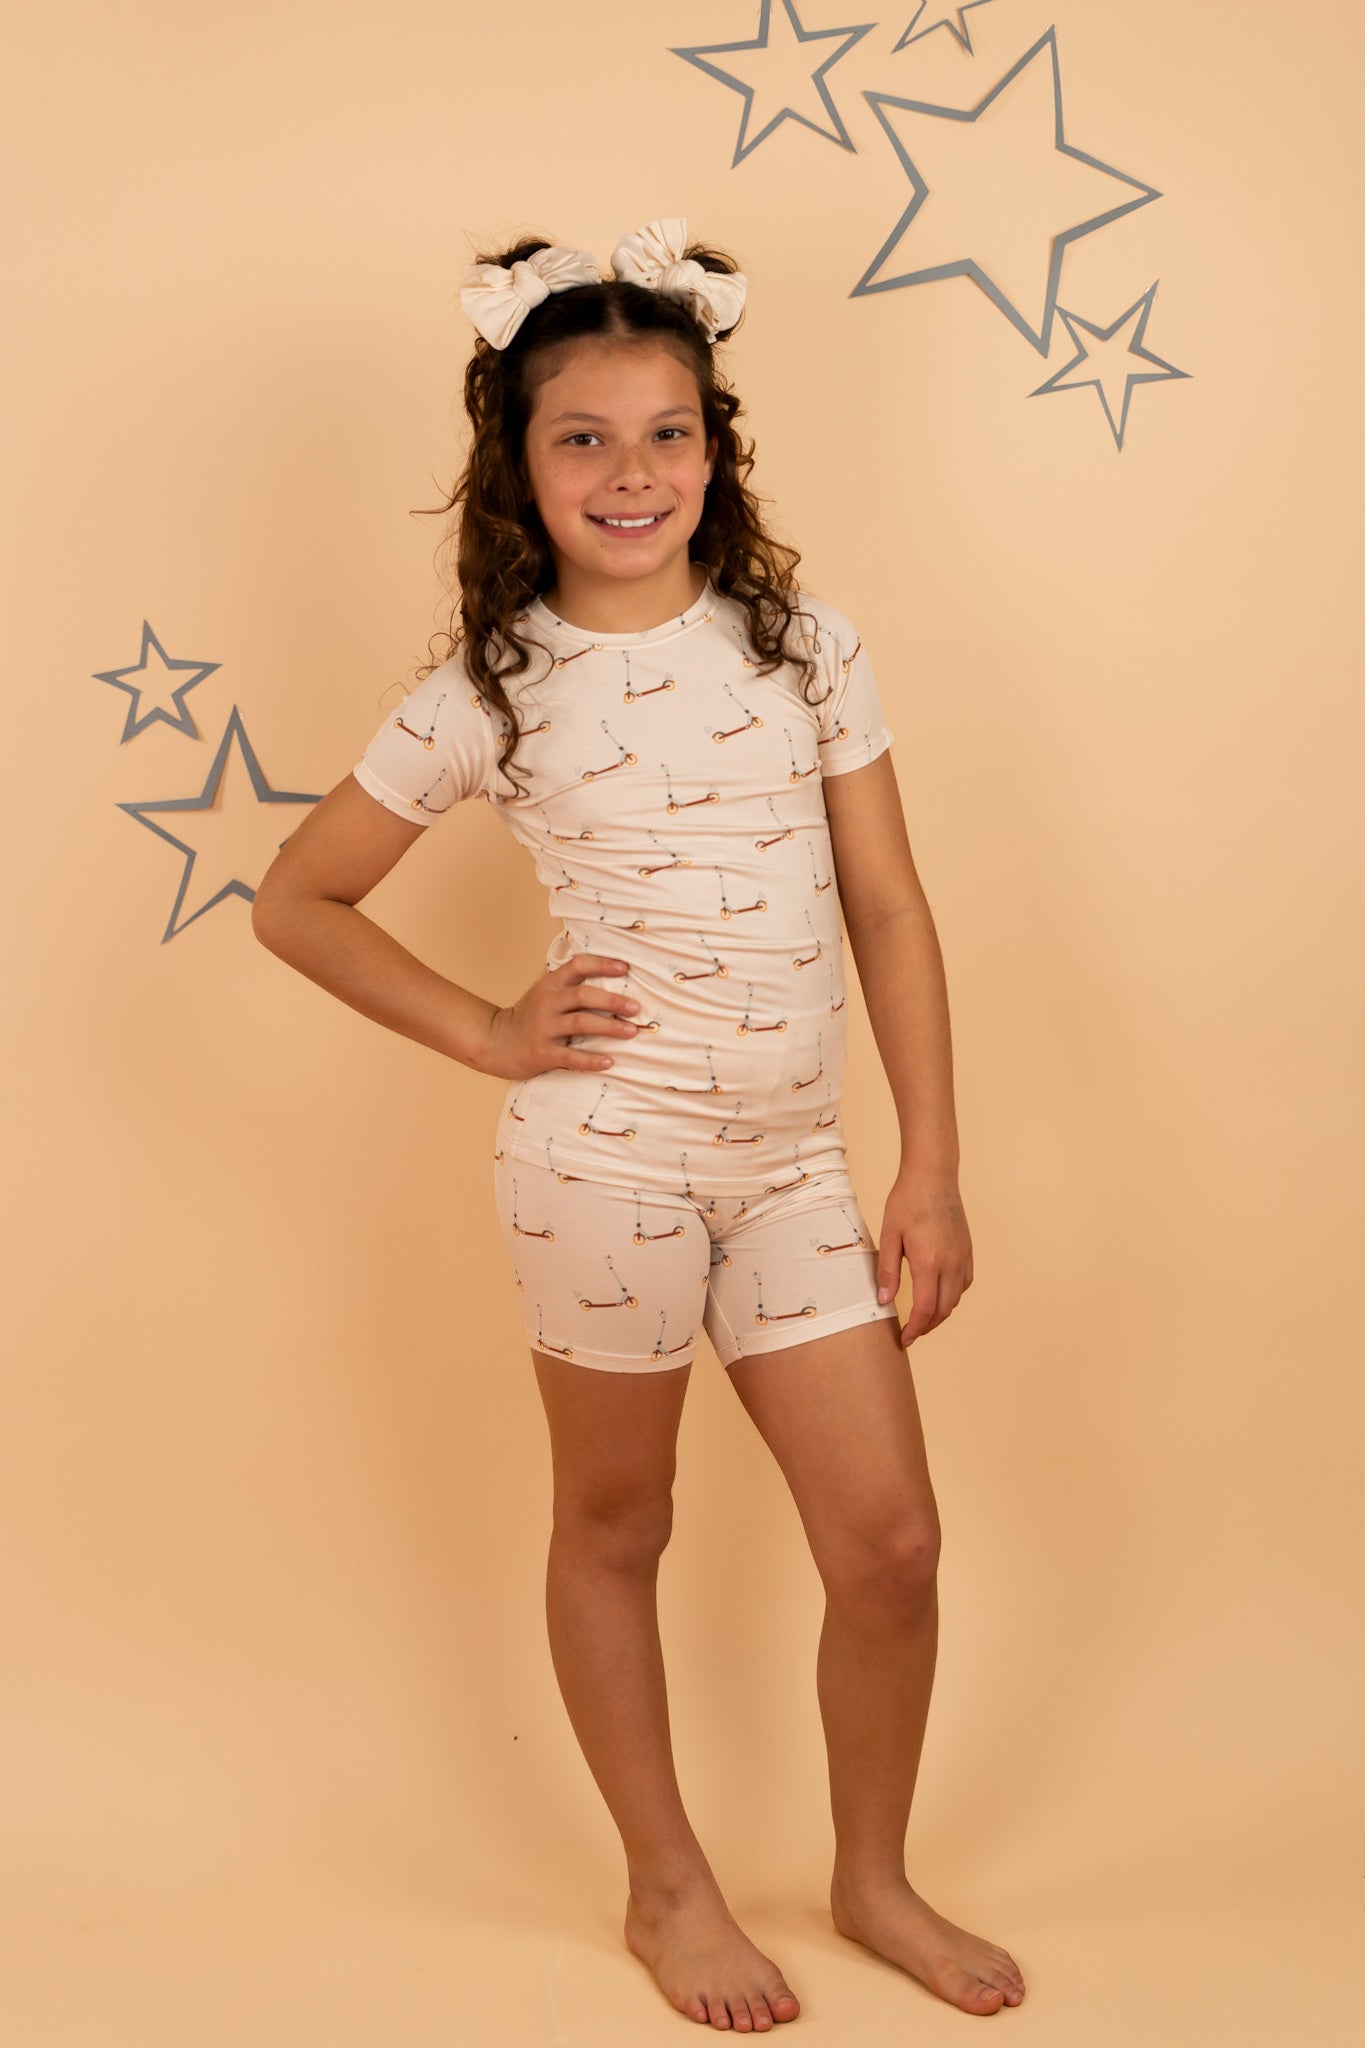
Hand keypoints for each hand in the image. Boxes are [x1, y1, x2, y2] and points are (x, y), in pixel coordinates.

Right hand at [474, 953, 640, 1080]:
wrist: (495, 1042)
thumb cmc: (529, 1016)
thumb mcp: (544, 992)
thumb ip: (569, 983)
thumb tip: (610, 971)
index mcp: (550, 985)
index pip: (577, 965)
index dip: (601, 964)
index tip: (625, 967)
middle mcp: (547, 1003)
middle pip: (583, 995)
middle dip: (612, 1000)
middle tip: (635, 1007)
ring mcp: (543, 1028)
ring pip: (580, 1024)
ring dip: (609, 1028)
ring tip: (631, 1032)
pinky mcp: (542, 1053)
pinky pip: (570, 1057)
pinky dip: (591, 1060)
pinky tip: (609, 1062)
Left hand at [875, 1169, 973, 1347]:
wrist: (933, 1175)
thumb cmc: (906, 1201)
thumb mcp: (889, 1235)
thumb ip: (887, 1271)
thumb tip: (884, 1301)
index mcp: (928, 1262)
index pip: (925, 1309)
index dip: (915, 1329)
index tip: (904, 1338)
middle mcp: (951, 1263)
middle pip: (943, 1310)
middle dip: (927, 1326)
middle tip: (911, 1332)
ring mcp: (963, 1256)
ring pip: (956, 1299)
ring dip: (941, 1313)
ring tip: (922, 1316)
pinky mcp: (967, 1249)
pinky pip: (965, 1283)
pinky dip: (953, 1296)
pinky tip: (939, 1293)